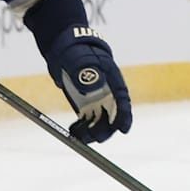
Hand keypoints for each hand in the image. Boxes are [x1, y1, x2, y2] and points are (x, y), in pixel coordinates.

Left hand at [46, 26, 131, 143]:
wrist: (64, 52)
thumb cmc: (75, 52)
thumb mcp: (79, 59)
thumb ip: (86, 70)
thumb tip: (93, 84)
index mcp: (112, 81)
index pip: (123, 101)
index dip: (125, 117)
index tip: (124, 130)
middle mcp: (107, 95)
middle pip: (112, 117)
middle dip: (105, 130)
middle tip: (96, 138)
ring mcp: (96, 102)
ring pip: (99, 123)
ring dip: (90, 132)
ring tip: (76, 135)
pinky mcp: (85, 107)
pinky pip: (86, 123)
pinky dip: (81, 130)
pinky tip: (73, 132)